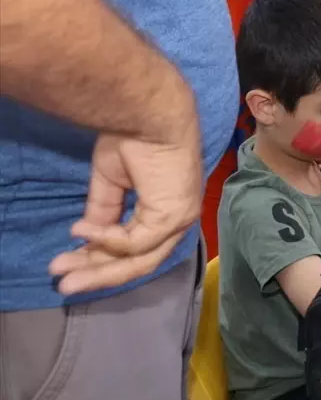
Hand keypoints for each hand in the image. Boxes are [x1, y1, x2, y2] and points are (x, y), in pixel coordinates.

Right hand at [49, 121, 202, 294]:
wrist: (149, 115)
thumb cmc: (134, 138)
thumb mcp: (112, 181)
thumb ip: (105, 212)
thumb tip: (86, 238)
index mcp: (166, 210)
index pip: (136, 248)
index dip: (102, 260)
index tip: (69, 264)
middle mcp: (177, 220)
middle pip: (138, 262)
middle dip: (97, 275)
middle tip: (62, 284)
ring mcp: (178, 221)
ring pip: (138, 260)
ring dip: (98, 270)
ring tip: (63, 275)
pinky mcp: (172, 217)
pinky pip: (134, 242)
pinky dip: (104, 239)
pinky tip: (80, 231)